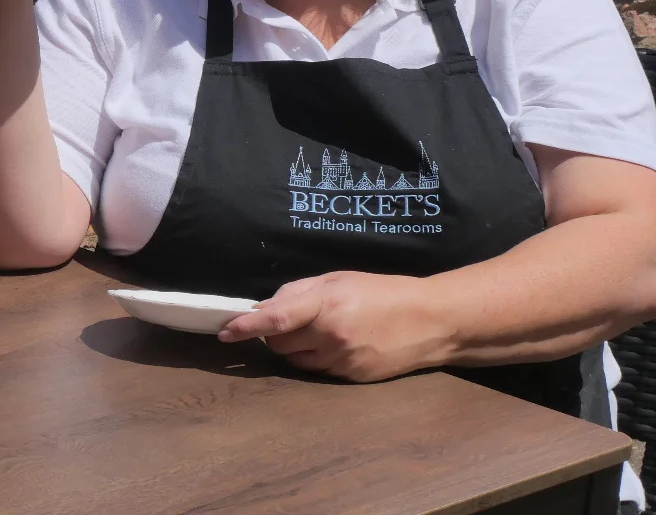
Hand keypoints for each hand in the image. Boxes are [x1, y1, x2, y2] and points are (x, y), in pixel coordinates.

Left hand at [217, 271, 453, 382]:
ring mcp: (341, 360)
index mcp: (327, 304)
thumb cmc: (383, 292)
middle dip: (274, 333)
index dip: (246, 327)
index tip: (224, 332)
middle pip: (278, 343)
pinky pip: (316, 370)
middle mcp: (331, 335)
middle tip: (292, 320)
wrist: (431, 321)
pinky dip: (314, 358)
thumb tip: (264, 307)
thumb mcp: (339, 279)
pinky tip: (336, 344)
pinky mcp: (351, 377)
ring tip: (318, 331)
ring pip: (294, 360)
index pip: (275, 319)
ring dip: (293, 347)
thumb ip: (299, 292)